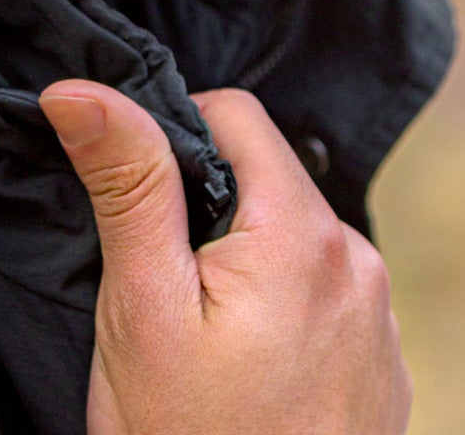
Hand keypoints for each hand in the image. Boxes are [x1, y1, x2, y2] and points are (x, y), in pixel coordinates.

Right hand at [39, 82, 410, 434]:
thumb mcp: (141, 307)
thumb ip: (127, 182)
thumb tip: (80, 86)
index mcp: (306, 235)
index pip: (235, 114)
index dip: (171, 136)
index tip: (135, 205)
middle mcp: (361, 267)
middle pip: (265, 179)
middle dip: (205, 210)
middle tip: (159, 289)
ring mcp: (382, 326)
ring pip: (291, 240)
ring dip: (243, 262)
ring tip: (199, 343)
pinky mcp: (383, 374)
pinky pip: (322, 300)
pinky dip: (278, 313)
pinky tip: (242, 377)